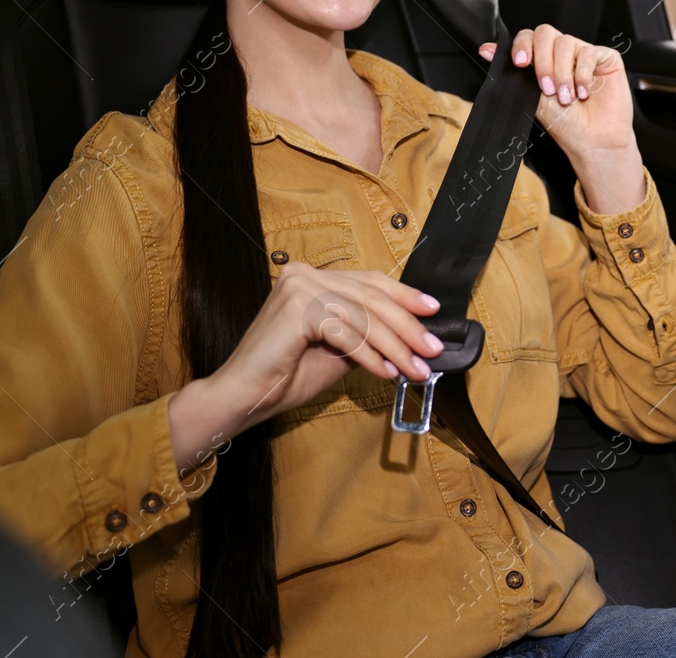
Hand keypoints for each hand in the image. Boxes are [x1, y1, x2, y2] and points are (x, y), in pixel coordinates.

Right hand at [168, 264, 441, 471]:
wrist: (242, 398)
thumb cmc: (284, 377)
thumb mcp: (337, 351)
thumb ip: (366, 336)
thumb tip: (410, 335)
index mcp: (312, 280)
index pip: (369, 282)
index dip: (404, 295)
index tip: (432, 310)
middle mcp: (304, 276)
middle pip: (370, 297)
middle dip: (407, 326)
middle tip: (432, 349)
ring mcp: (298, 289)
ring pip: (363, 316)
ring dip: (395, 346)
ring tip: (415, 369)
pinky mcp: (295, 309)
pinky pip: (346, 332)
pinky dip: (370, 356)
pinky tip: (386, 373)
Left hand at [478, 24, 645, 213]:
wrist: (593, 141)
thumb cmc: (566, 123)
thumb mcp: (534, 98)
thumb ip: (515, 73)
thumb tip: (486, 49)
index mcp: (543, 59)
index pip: (529, 37)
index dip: (522, 45)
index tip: (520, 63)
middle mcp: (562, 53)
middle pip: (546, 33)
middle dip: (542, 61)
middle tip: (546, 88)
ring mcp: (583, 53)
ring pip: (566, 42)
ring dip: (563, 73)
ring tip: (566, 97)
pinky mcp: (605, 58)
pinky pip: (590, 52)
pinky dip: (583, 74)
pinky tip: (584, 92)